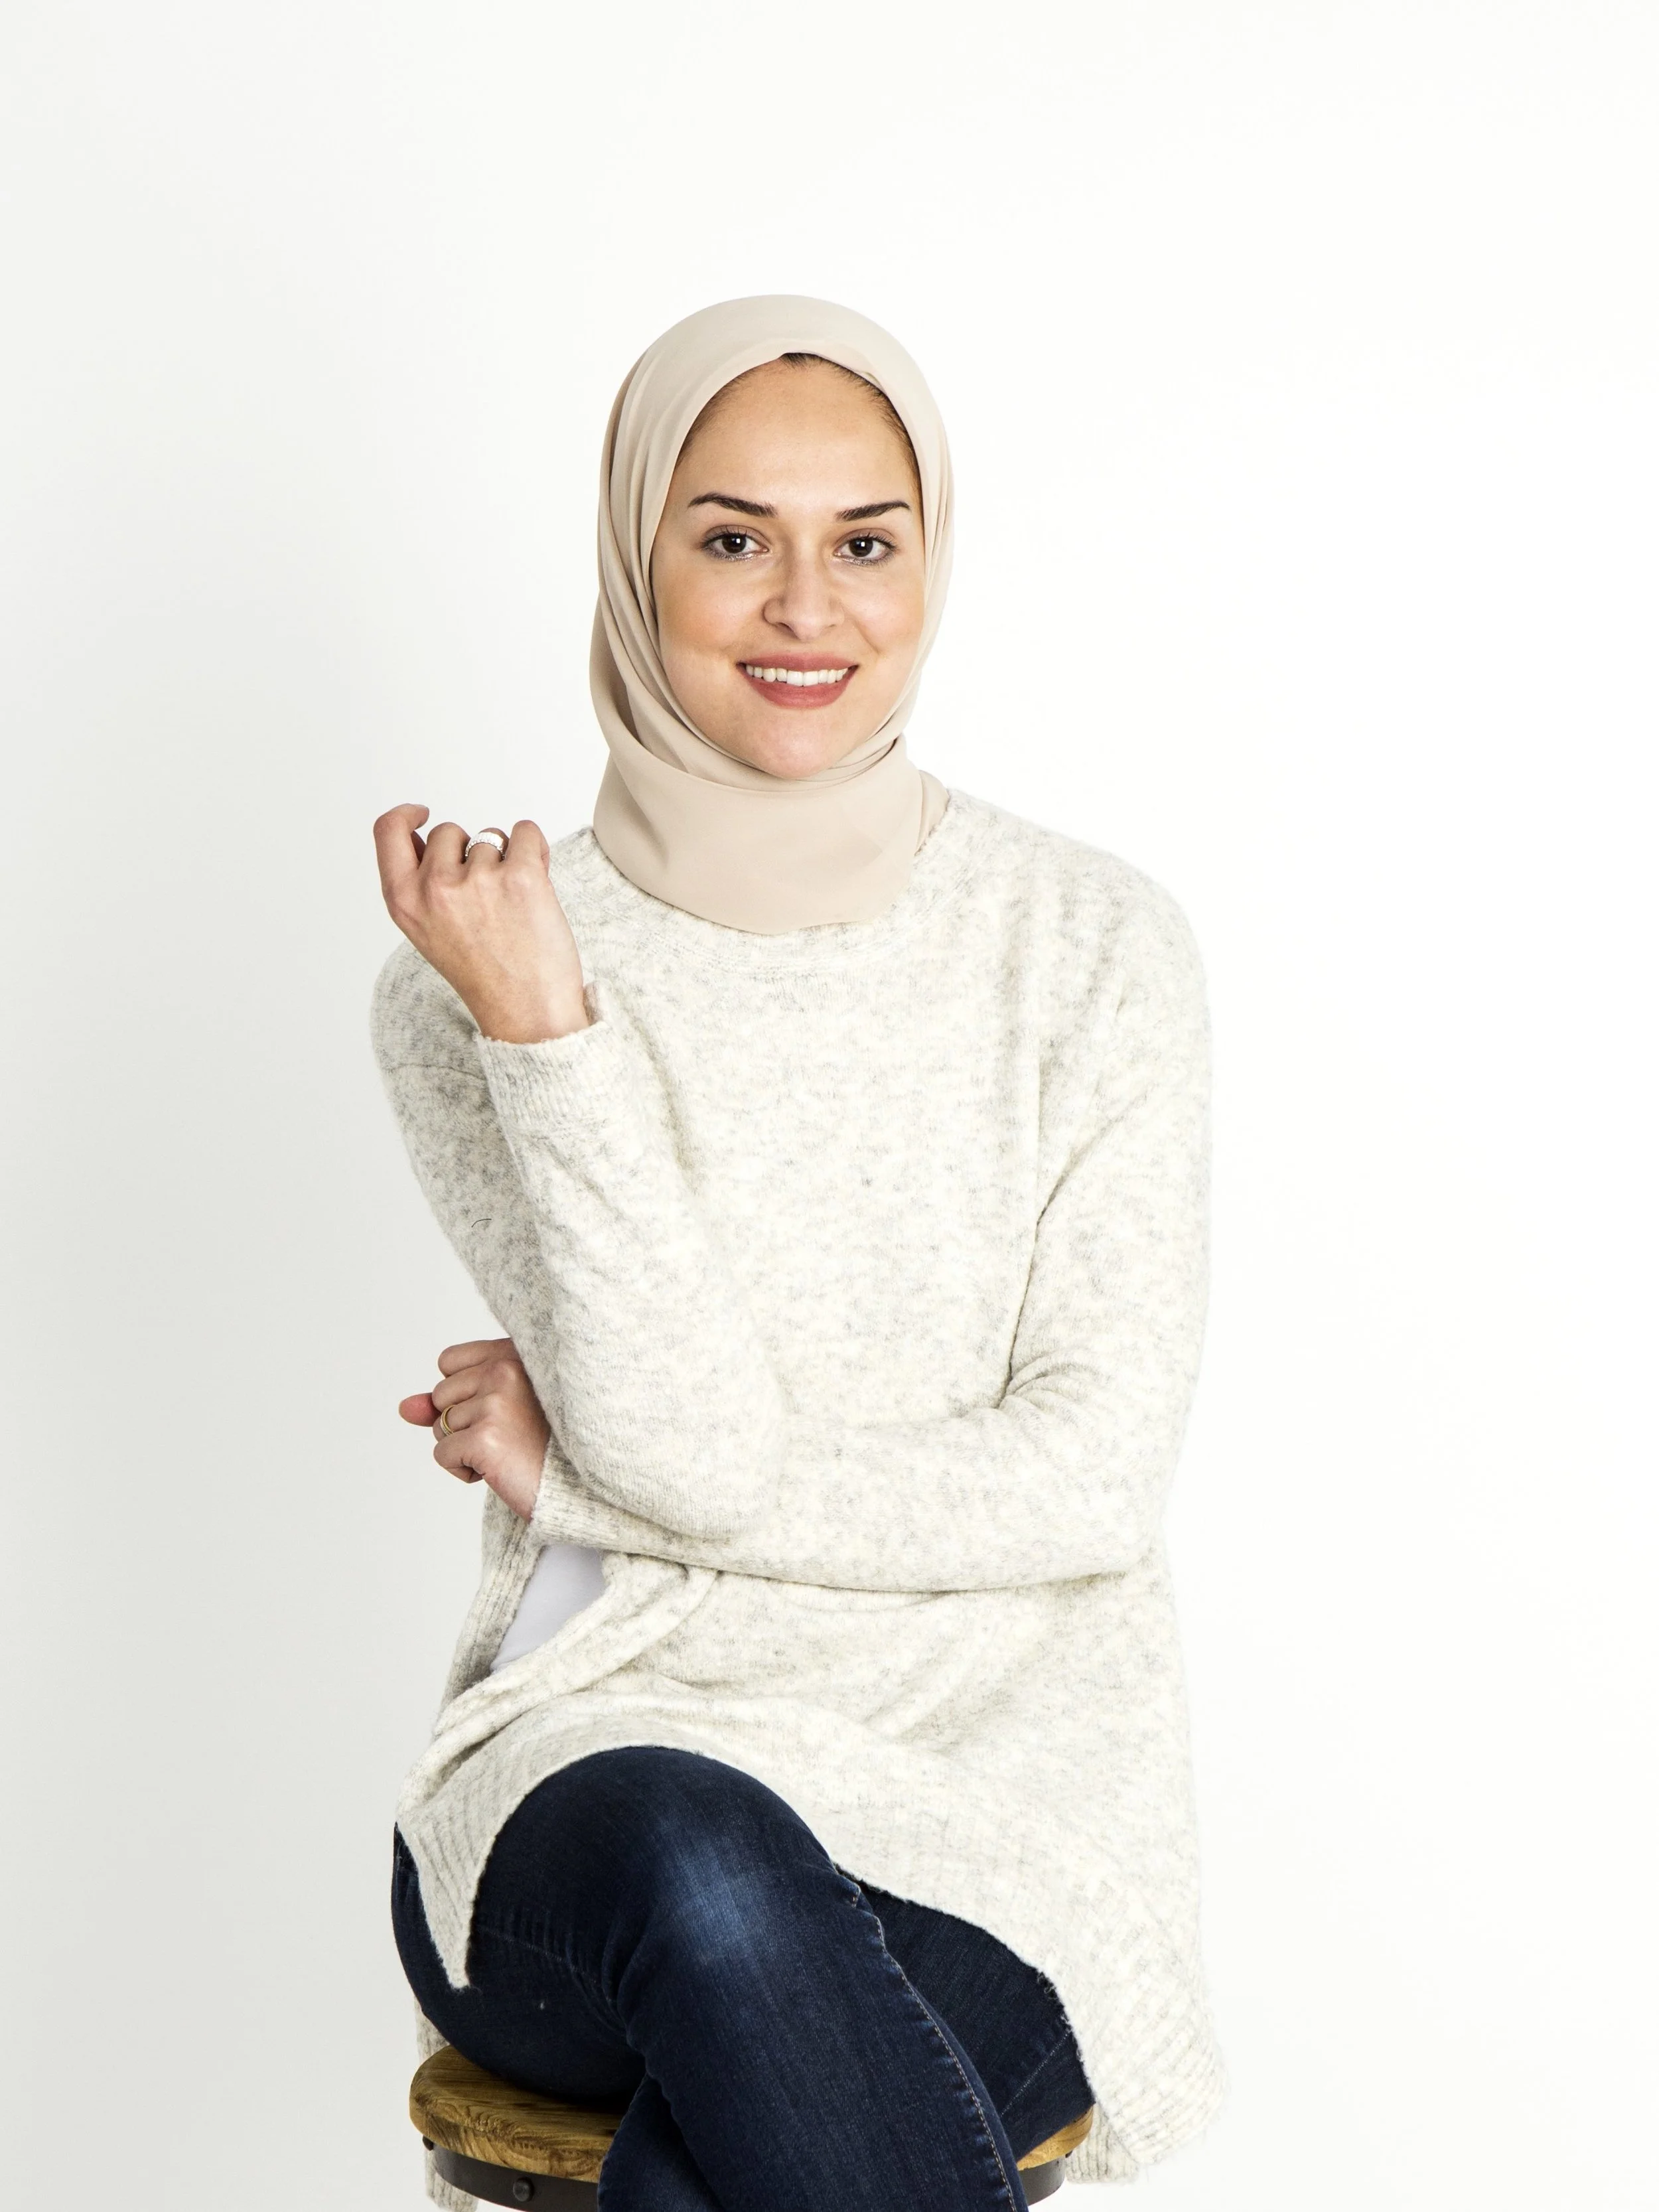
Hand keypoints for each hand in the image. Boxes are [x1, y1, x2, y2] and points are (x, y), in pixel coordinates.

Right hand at [373, 804, 590, 1042]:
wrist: (528, 1011)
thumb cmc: (485, 974)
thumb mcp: (428, 932)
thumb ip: (419, 884)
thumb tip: (421, 836)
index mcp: (404, 901)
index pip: (387, 831)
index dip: (405, 815)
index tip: (421, 813)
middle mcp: (435, 888)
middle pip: (448, 832)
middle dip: (469, 852)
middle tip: (486, 898)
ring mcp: (477, 880)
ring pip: (490, 836)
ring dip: (505, 860)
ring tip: (512, 905)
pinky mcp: (521, 876)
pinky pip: (526, 831)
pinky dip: (536, 850)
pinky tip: (536, 885)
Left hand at [400, 1338, 549, 1521]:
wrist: (577, 1488)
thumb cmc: (541, 1448)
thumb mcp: (496, 1412)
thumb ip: (450, 1401)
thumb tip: (405, 1407)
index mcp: (514, 1353)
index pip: (448, 1362)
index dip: (462, 1393)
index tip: (500, 1409)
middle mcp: (505, 1369)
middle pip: (440, 1396)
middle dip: (462, 1424)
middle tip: (508, 1435)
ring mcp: (495, 1402)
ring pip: (439, 1427)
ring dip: (465, 1449)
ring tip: (508, 1452)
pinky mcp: (486, 1437)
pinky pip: (442, 1454)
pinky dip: (463, 1470)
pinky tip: (499, 1470)